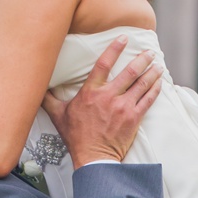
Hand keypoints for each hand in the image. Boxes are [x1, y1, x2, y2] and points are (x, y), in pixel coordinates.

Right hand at [42, 38, 163, 167]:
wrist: (93, 159)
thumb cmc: (77, 137)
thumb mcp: (58, 115)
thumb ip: (49, 99)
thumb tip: (38, 88)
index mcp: (90, 92)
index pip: (104, 63)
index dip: (115, 48)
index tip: (124, 38)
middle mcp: (108, 96)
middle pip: (130, 72)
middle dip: (142, 59)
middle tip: (150, 52)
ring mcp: (123, 107)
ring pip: (142, 84)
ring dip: (152, 72)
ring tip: (158, 65)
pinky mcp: (134, 118)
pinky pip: (148, 100)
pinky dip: (155, 89)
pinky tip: (159, 83)